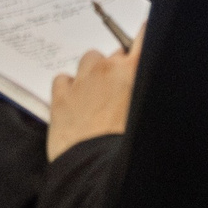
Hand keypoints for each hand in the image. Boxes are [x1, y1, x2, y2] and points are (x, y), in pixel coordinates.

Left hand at [47, 32, 141, 159]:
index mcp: (134, 72)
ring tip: (96, 98)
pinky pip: (63, 78)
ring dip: (93, 73)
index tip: (142, 42)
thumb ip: (145, 90)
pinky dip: (69, 87)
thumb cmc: (125, 147)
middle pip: (116, 53)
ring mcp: (81, 80)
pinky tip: (75, 104)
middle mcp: (107, 70)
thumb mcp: (147, 113)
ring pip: (89, 60)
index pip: (143, 36)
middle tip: (120, 93)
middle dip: (119, 68)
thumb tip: (144, 86)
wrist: (96, 171)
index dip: (143, 37)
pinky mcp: (60, 95)